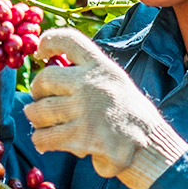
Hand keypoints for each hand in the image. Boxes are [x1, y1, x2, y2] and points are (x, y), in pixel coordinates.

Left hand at [23, 27, 187, 188]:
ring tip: (46, 125)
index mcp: (102, 67)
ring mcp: (87, 111)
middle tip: (40, 102)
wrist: (151, 148)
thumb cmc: (127, 116)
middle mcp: (93, 84)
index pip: (70, 40)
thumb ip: (87, 75)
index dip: (49, 40)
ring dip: (36, 120)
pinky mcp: (83, 137)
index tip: (39, 52)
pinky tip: (48, 142)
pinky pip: (43, 137)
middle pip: (44, 79)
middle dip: (36, 92)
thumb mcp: (115, 83)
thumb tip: (45, 71)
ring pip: (38, 111)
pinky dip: (41, 141)